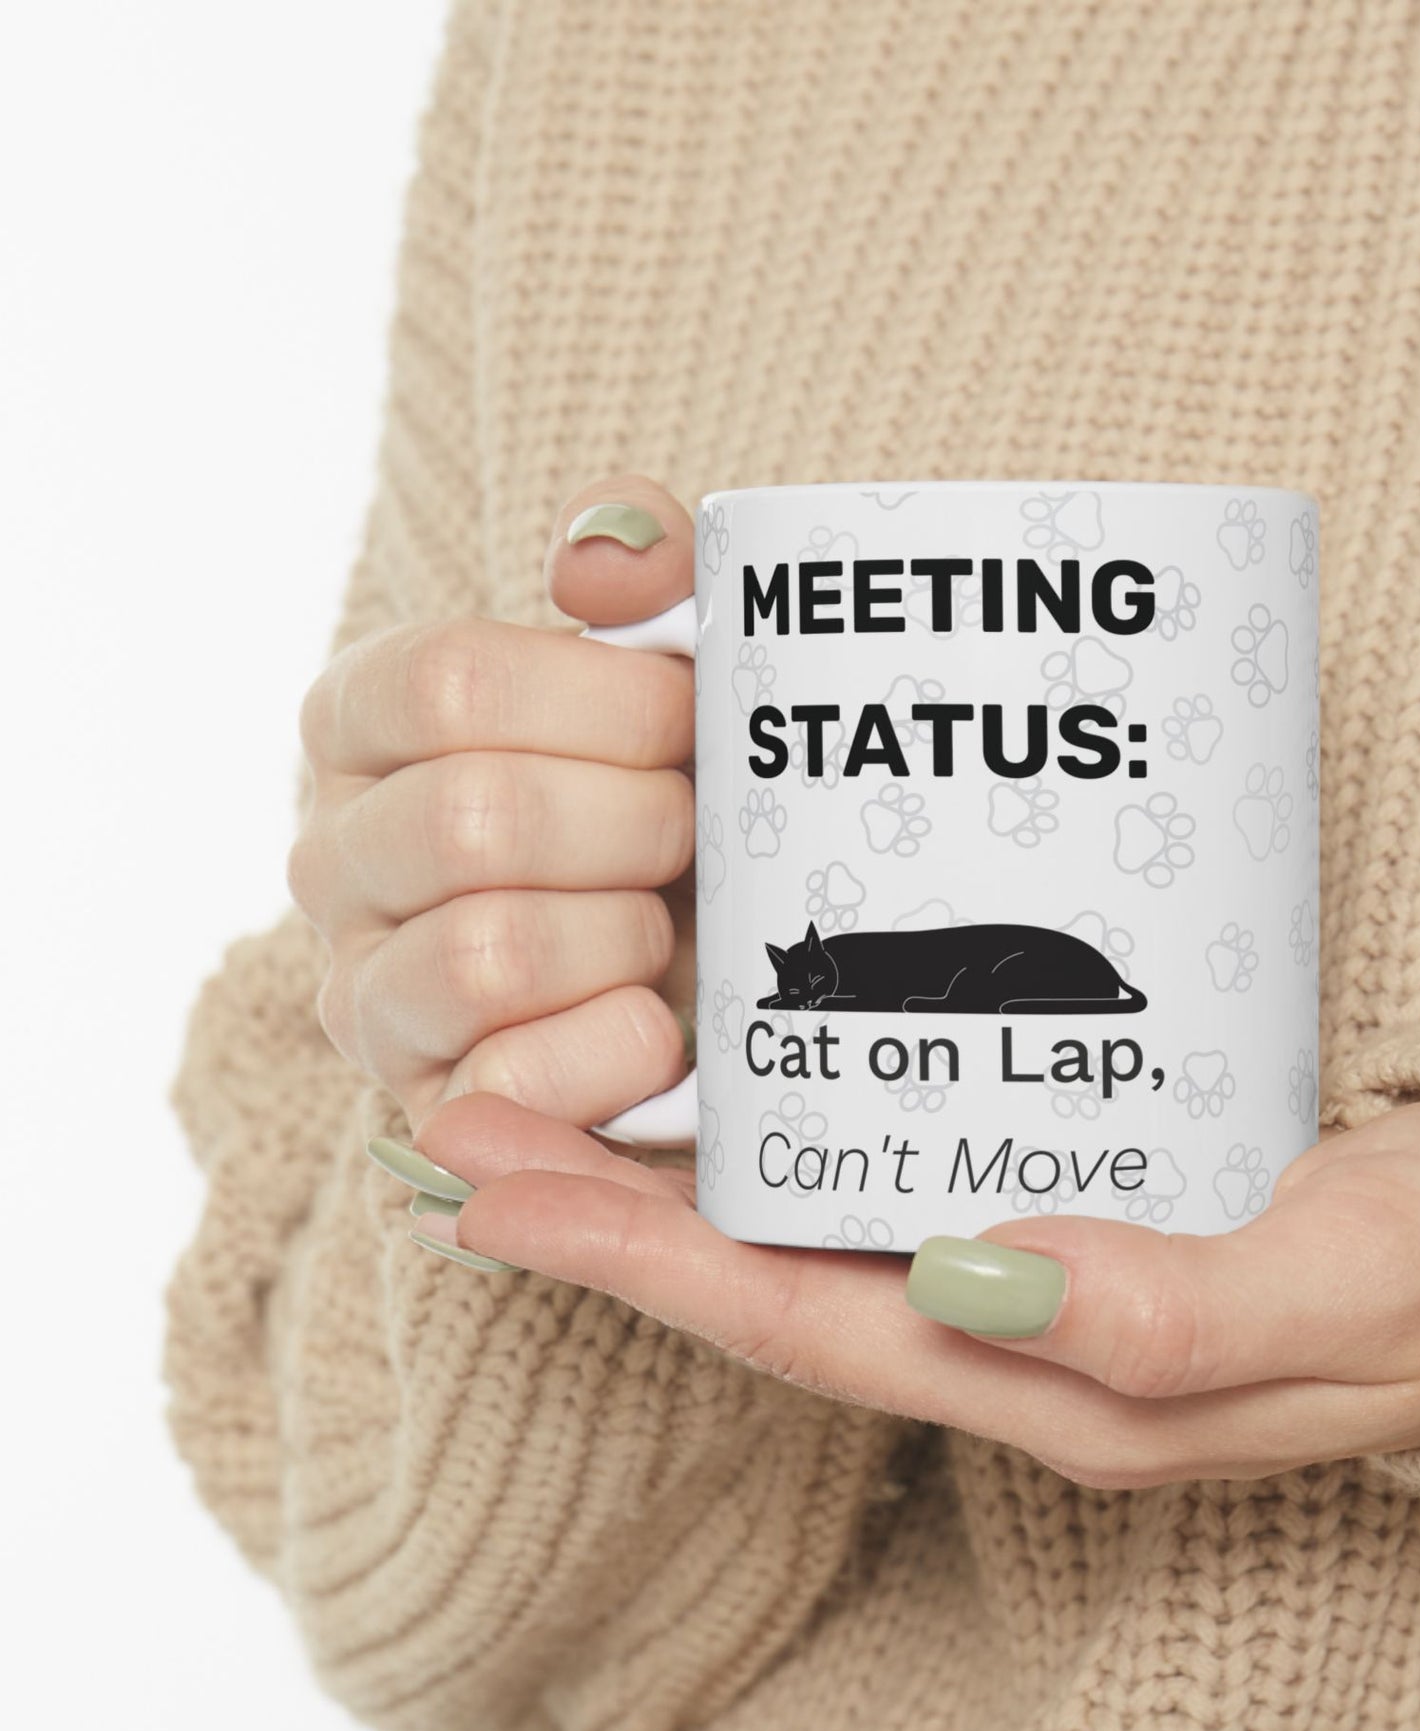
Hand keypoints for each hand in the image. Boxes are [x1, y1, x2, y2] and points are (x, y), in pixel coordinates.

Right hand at [290, 477, 698, 1130]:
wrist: (711, 958)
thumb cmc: (678, 790)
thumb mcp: (675, 662)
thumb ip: (644, 569)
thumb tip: (599, 557)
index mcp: (364, 722)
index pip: (448, 683)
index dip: (606, 704)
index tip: (688, 720)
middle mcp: (333, 856)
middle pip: (474, 819)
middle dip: (635, 825)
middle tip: (692, 832)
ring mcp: (366, 993)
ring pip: (486, 954)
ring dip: (625, 935)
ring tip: (663, 925)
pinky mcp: (429, 1108)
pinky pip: (511, 1083)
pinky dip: (618, 1047)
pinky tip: (659, 1021)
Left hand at [403, 1088, 1419, 1485]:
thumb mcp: (1347, 1286)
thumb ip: (1169, 1308)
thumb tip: (970, 1278)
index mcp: (1067, 1380)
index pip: (806, 1325)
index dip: (640, 1262)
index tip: (492, 1184)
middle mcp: (1032, 1339)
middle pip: (777, 1283)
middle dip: (611, 1215)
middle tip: (462, 1118)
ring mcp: (1053, 1276)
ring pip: (826, 1232)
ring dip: (684, 1170)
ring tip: (557, 1080)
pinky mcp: (1092, 1199)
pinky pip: (909, 1177)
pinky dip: (805, 1131)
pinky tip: (757, 1060)